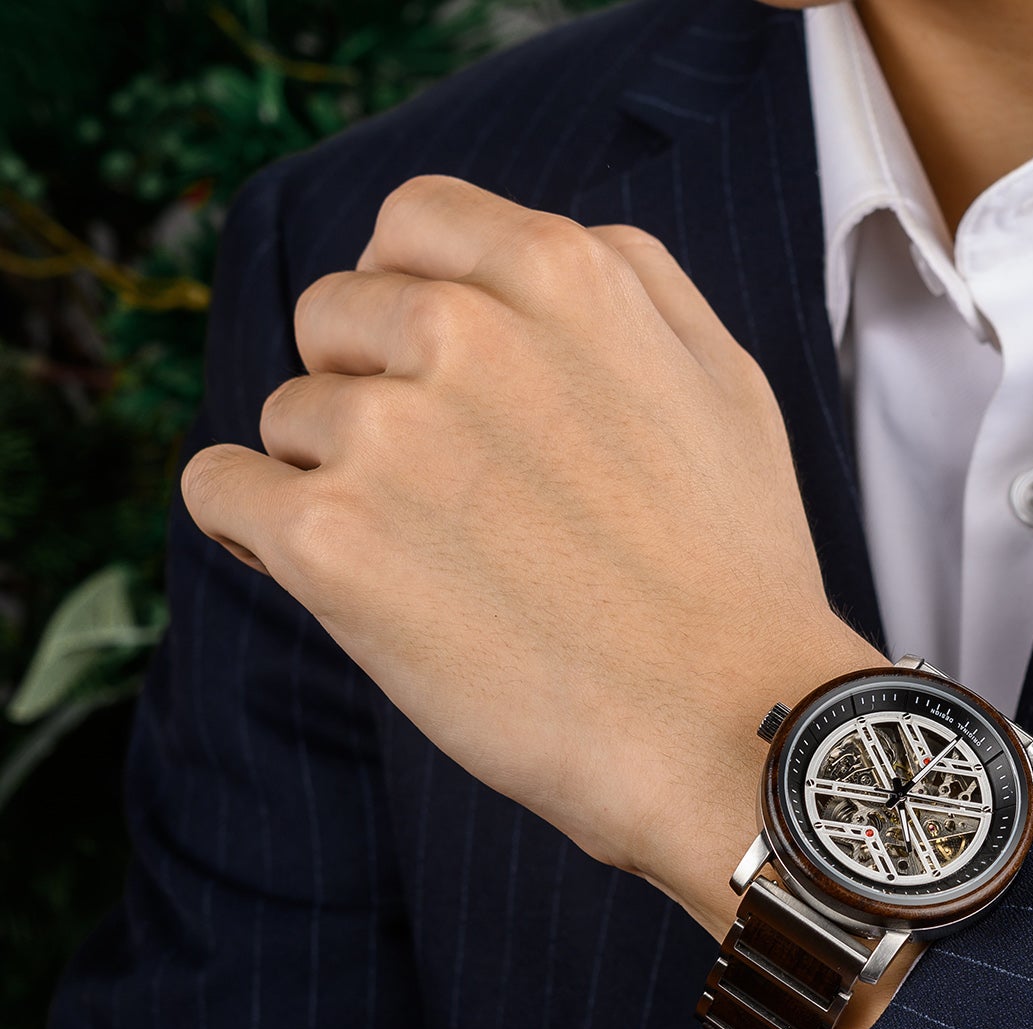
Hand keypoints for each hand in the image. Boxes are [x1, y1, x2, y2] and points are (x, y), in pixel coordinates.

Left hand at [181, 174, 886, 937]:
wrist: (729, 727)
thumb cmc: (735, 573)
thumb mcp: (727, 383)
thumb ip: (632, 286)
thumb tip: (530, 256)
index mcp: (561, 275)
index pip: (412, 224)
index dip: (408, 295)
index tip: (430, 370)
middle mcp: (459, 329)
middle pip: (334, 318)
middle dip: (371, 390)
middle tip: (447, 495)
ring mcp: (386, 433)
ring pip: (286, 418)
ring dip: (336, 480)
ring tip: (432, 566)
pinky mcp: (329, 540)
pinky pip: (222, 491)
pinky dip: (256, 532)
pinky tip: (333, 577)